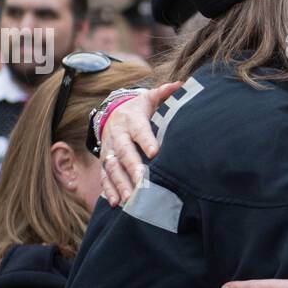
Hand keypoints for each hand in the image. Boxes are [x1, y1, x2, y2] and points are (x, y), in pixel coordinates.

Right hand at [99, 82, 182, 205]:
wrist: (112, 114)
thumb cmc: (139, 110)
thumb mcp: (149, 99)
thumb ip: (164, 94)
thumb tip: (181, 84)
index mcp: (131, 120)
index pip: (139, 130)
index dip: (146, 140)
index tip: (155, 152)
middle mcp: (117, 136)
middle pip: (124, 152)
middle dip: (132, 167)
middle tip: (143, 181)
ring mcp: (109, 151)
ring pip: (112, 168)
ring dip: (120, 183)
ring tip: (130, 198)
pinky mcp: (105, 163)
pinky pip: (105, 178)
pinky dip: (110, 190)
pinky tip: (117, 203)